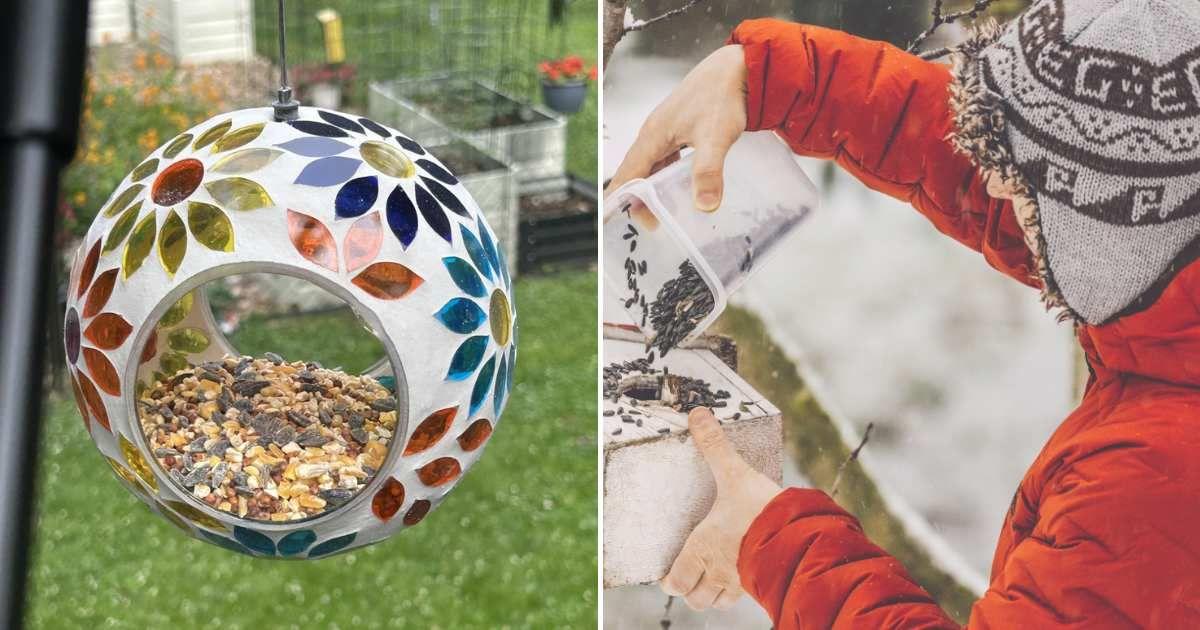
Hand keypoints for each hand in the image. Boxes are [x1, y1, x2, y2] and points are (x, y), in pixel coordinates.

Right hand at [607, 45, 748, 211]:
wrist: (737, 69)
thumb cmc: (722, 97)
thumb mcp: (716, 137)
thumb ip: (708, 172)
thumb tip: (705, 206)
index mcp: (653, 136)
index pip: (628, 174)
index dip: (619, 198)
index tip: (608, 220)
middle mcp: (654, 134)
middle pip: (636, 172)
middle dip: (637, 199)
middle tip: (650, 225)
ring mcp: (665, 131)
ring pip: (650, 166)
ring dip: (652, 189)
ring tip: (660, 213)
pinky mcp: (679, 130)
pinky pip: (664, 158)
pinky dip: (665, 176)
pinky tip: (676, 187)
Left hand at [662, 407, 782, 609]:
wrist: (801, 534)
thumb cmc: (761, 509)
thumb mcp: (734, 473)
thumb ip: (715, 445)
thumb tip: (697, 415)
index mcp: (703, 549)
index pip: (676, 581)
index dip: (671, 580)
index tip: (670, 575)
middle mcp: (719, 571)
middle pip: (696, 599)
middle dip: (692, 590)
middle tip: (693, 575)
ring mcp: (742, 582)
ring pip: (719, 603)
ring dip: (714, 595)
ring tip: (716, 577)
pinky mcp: (765, 584)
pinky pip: (746, 597)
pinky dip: (740, 590)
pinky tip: (745, 573)